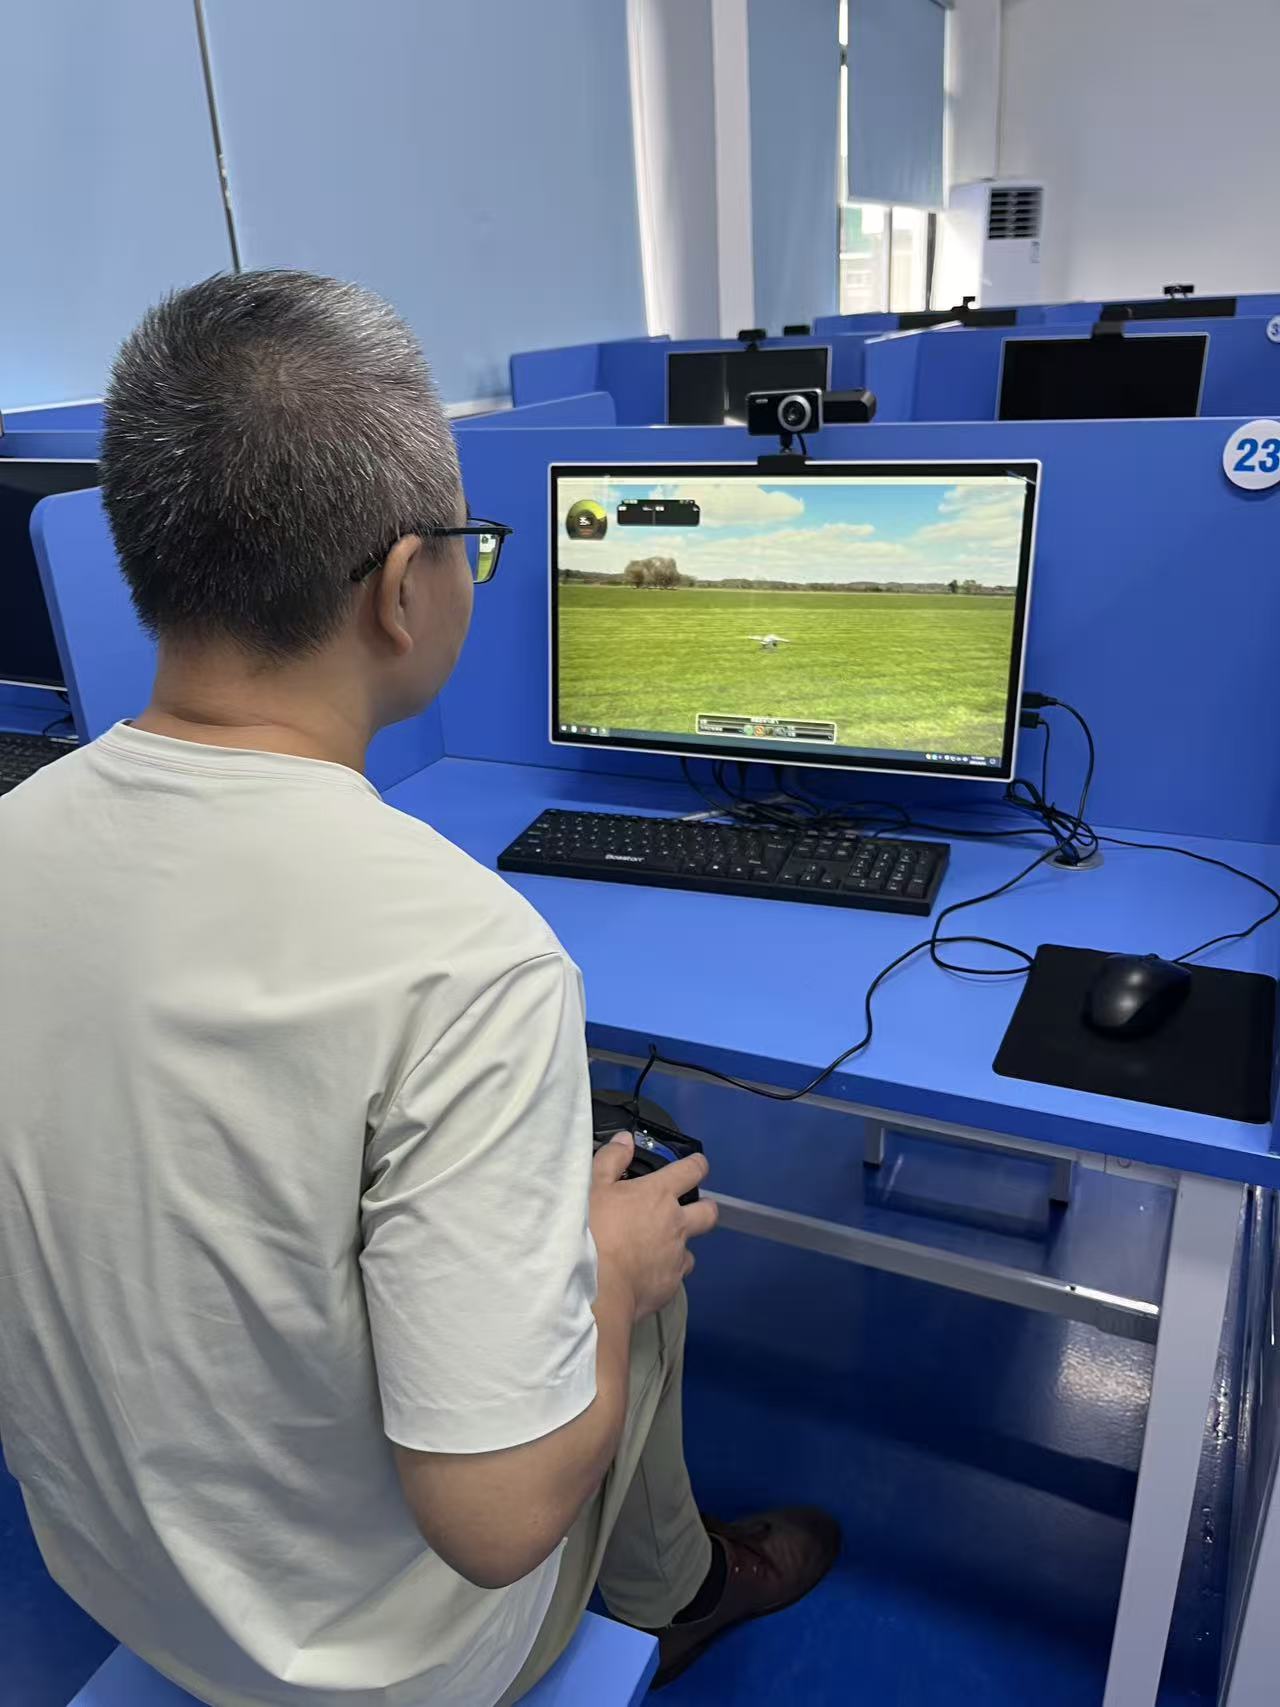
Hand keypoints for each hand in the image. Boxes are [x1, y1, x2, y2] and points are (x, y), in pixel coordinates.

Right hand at [589, 1134, 717, 1321]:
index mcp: (659, 1194)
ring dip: (680, 1247)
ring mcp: (676, 1257)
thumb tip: (626, 1139)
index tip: (696, 1165)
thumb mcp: (593, 1186)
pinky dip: (665, 1274)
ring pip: (692, 1249)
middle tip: (690, 1210)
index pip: (692, 1170)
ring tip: (659, 1251)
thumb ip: (611, 1159)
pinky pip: (675, 1276)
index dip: (697, 1165)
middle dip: (705, 1208)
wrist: (595, 1285)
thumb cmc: (591, 1229)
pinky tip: (646, 1276)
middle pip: (708, 1212)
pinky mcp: (671, 1286)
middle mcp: (676, 1223)